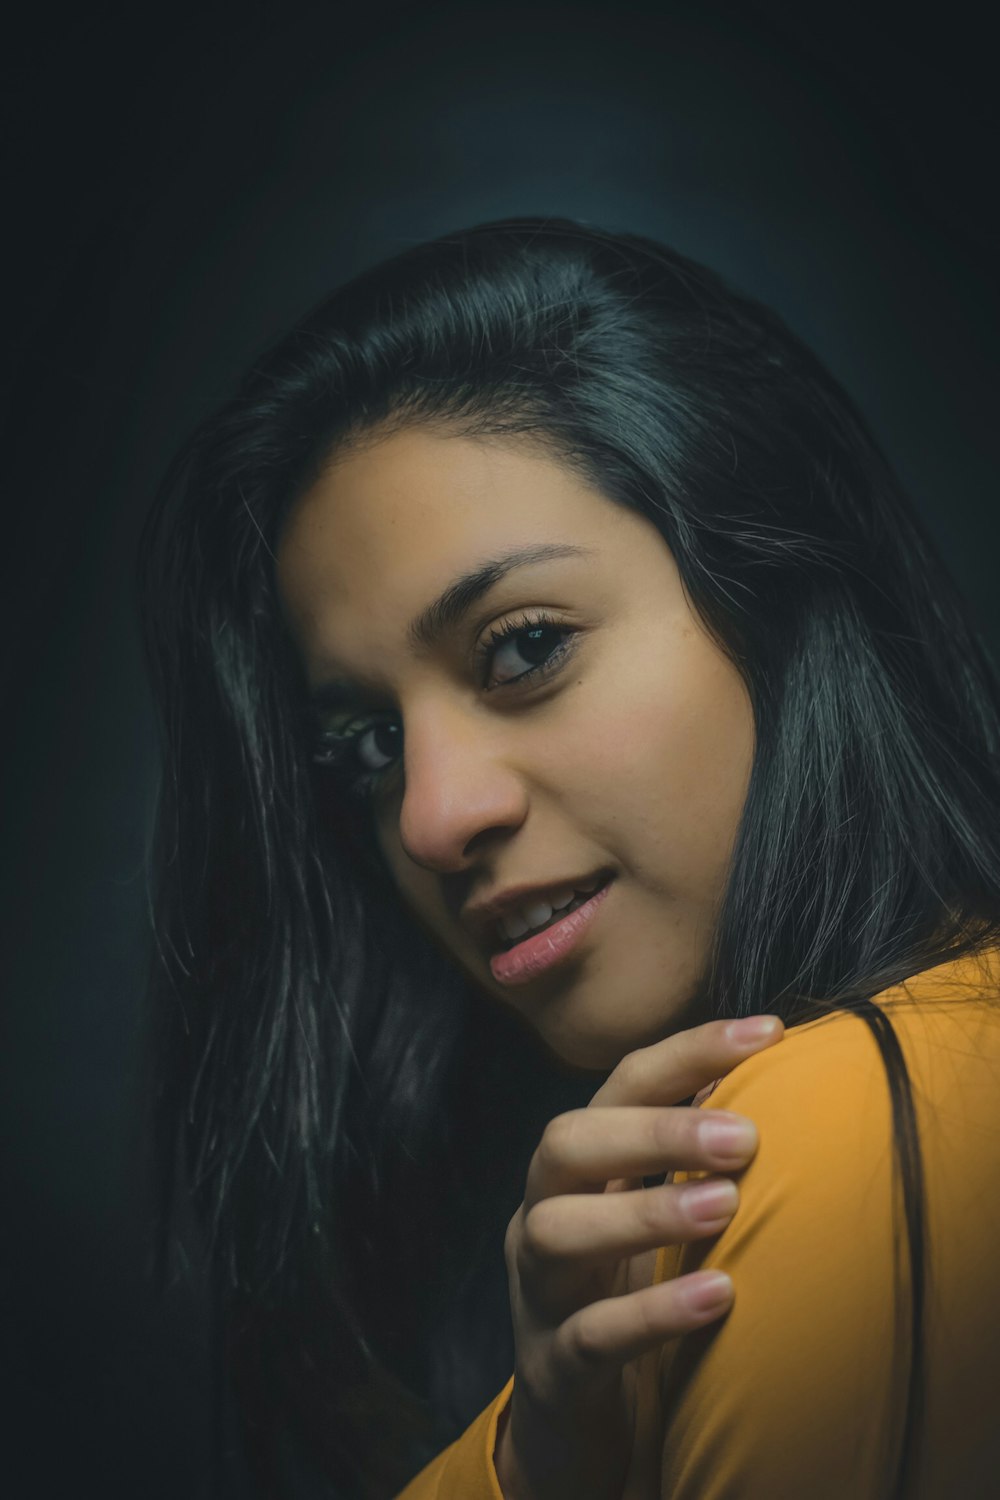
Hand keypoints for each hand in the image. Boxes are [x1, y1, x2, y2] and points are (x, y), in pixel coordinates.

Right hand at [495, 1013, 783, 1499]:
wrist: (570, 1419)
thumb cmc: (624, 1291)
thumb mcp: (649, 1212)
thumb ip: (691, 1153)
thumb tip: (769, 1077)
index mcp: (575, 1167)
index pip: (621, 1084)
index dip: (689, 1051)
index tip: (768, 1032)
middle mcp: (543, 1211)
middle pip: (567, 1143)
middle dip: (652, 1130)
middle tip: (743, 1138)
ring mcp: (539, 1289)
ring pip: (559, 1231)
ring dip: (645, 1211)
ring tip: (725, 1206)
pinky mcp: (555, 1367)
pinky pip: (591, 1335)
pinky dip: (652, 1313)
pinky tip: (718, 1297)